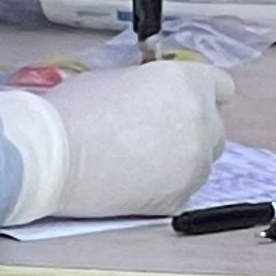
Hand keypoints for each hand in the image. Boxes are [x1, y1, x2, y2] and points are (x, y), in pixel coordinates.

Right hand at [0, 57, 231, 225]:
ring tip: (139, 162)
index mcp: (187, 82)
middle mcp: (201, 121)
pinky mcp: (180, 197)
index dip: (200, 94)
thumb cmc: (76, 110)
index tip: (187, 103)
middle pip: (213, 127)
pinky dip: (166, 187)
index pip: (221, 86)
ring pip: (201, 162)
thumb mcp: (118, 77)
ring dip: (180, 160)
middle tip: (154, 135)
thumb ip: (152, 87)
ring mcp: (194, 163)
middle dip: (190, 130)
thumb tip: (155, 97)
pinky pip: (183, 189)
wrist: (55, 155)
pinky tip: (134, 182)